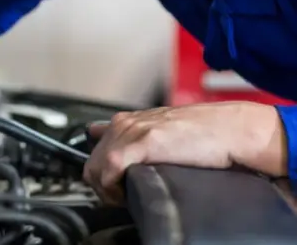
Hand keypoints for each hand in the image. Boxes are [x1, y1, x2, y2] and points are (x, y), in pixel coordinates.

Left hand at [83, 102, 287, 204]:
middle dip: (102, 186)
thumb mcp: (161, 133)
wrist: (228, 129)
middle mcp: (123, 124)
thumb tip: (123, 152)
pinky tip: (130, 194)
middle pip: (91, 162)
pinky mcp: (144, 142)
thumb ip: (139, 140)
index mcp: (126, 121)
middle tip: (123, 198)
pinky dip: (114, 187)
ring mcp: (132, 131)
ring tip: (128, 198)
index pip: (93, 147)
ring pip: (96, 168)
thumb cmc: (202, 135)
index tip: (113, 185)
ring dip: (108, 190)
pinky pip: (111, 168)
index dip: (100, 171)